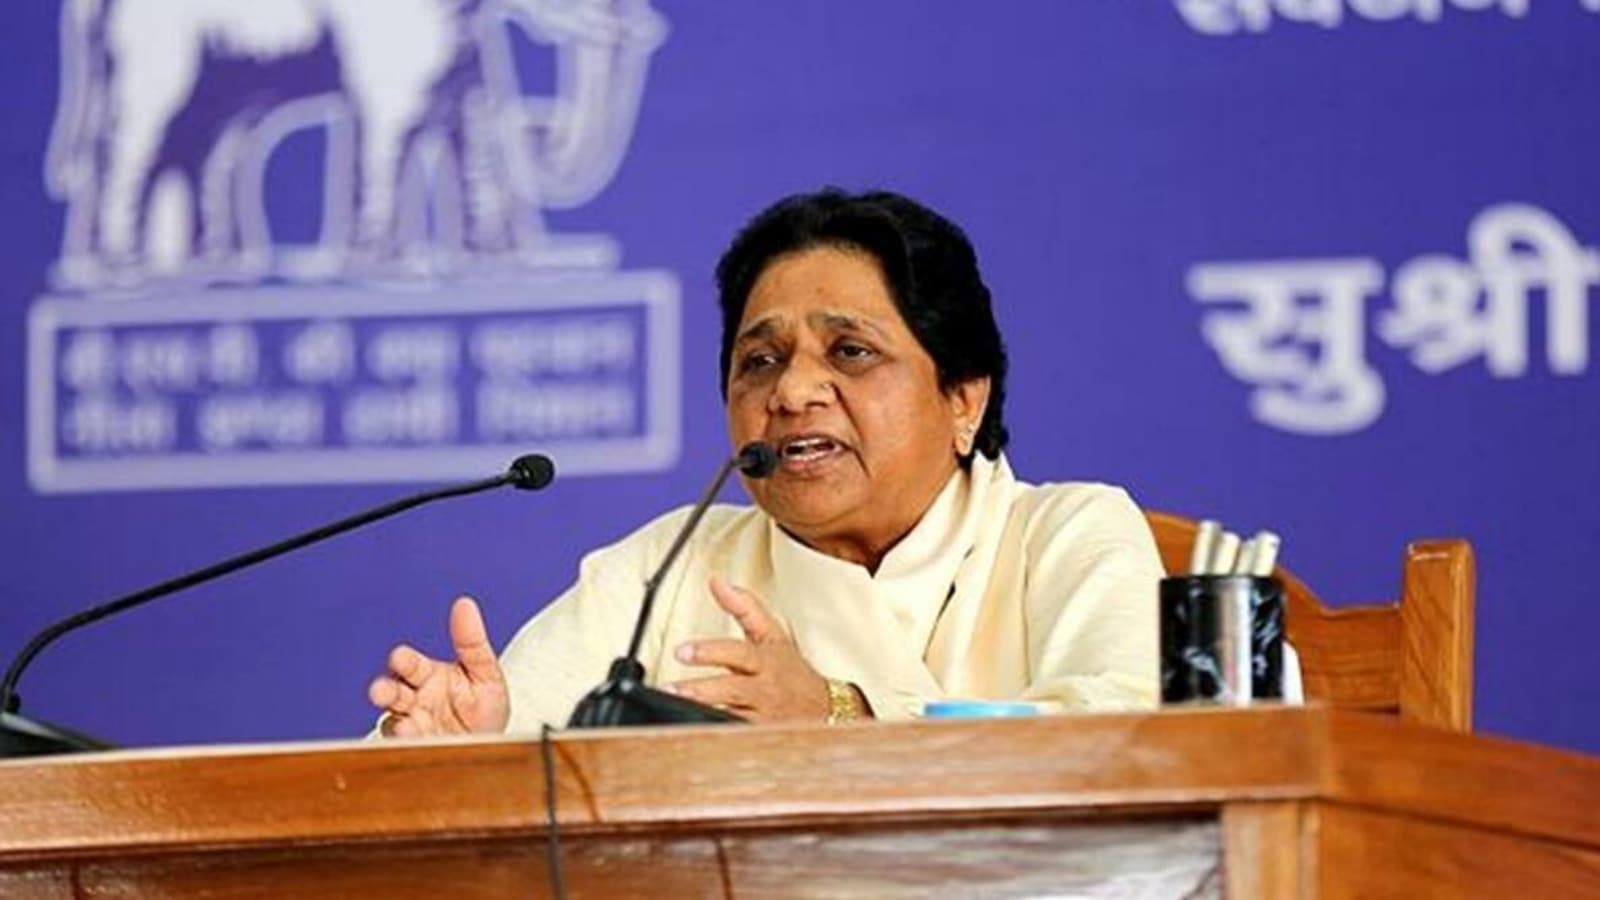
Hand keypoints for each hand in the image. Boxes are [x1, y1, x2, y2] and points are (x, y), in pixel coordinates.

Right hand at [369, 596, 508, 736]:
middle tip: (381, 692)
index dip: (402, 660)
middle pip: (391, 692)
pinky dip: (409, 748)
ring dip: (396, 724)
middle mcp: (415, 700)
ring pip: (393, 722)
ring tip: (406, 726)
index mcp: (428, 676)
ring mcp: (414, 727)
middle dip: (383, 691)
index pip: (409, 664)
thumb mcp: (486, 673)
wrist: (495, 747)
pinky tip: (417, 746)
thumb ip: (472, 642)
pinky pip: (407, 750)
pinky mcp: (418, 752)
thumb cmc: (484, 708)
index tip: (399, 658)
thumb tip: (465, 604)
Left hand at [669, 575, 829, 722]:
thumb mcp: (772, 633)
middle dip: (701, 689)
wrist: (825, 708)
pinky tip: (693, 734)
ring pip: (730, 718)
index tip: (681, 651)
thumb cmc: (790, 668)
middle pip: (731, 689)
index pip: (737, 652)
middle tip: (671, 688)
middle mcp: (764, 688)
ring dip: (701, 715)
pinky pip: (735, 738)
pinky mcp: (759, 737)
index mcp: (765, 659)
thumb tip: (716, 581)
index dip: (709, 652)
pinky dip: (716, 736)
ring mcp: (762, 716)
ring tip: (673, 711)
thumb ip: (743, 606)